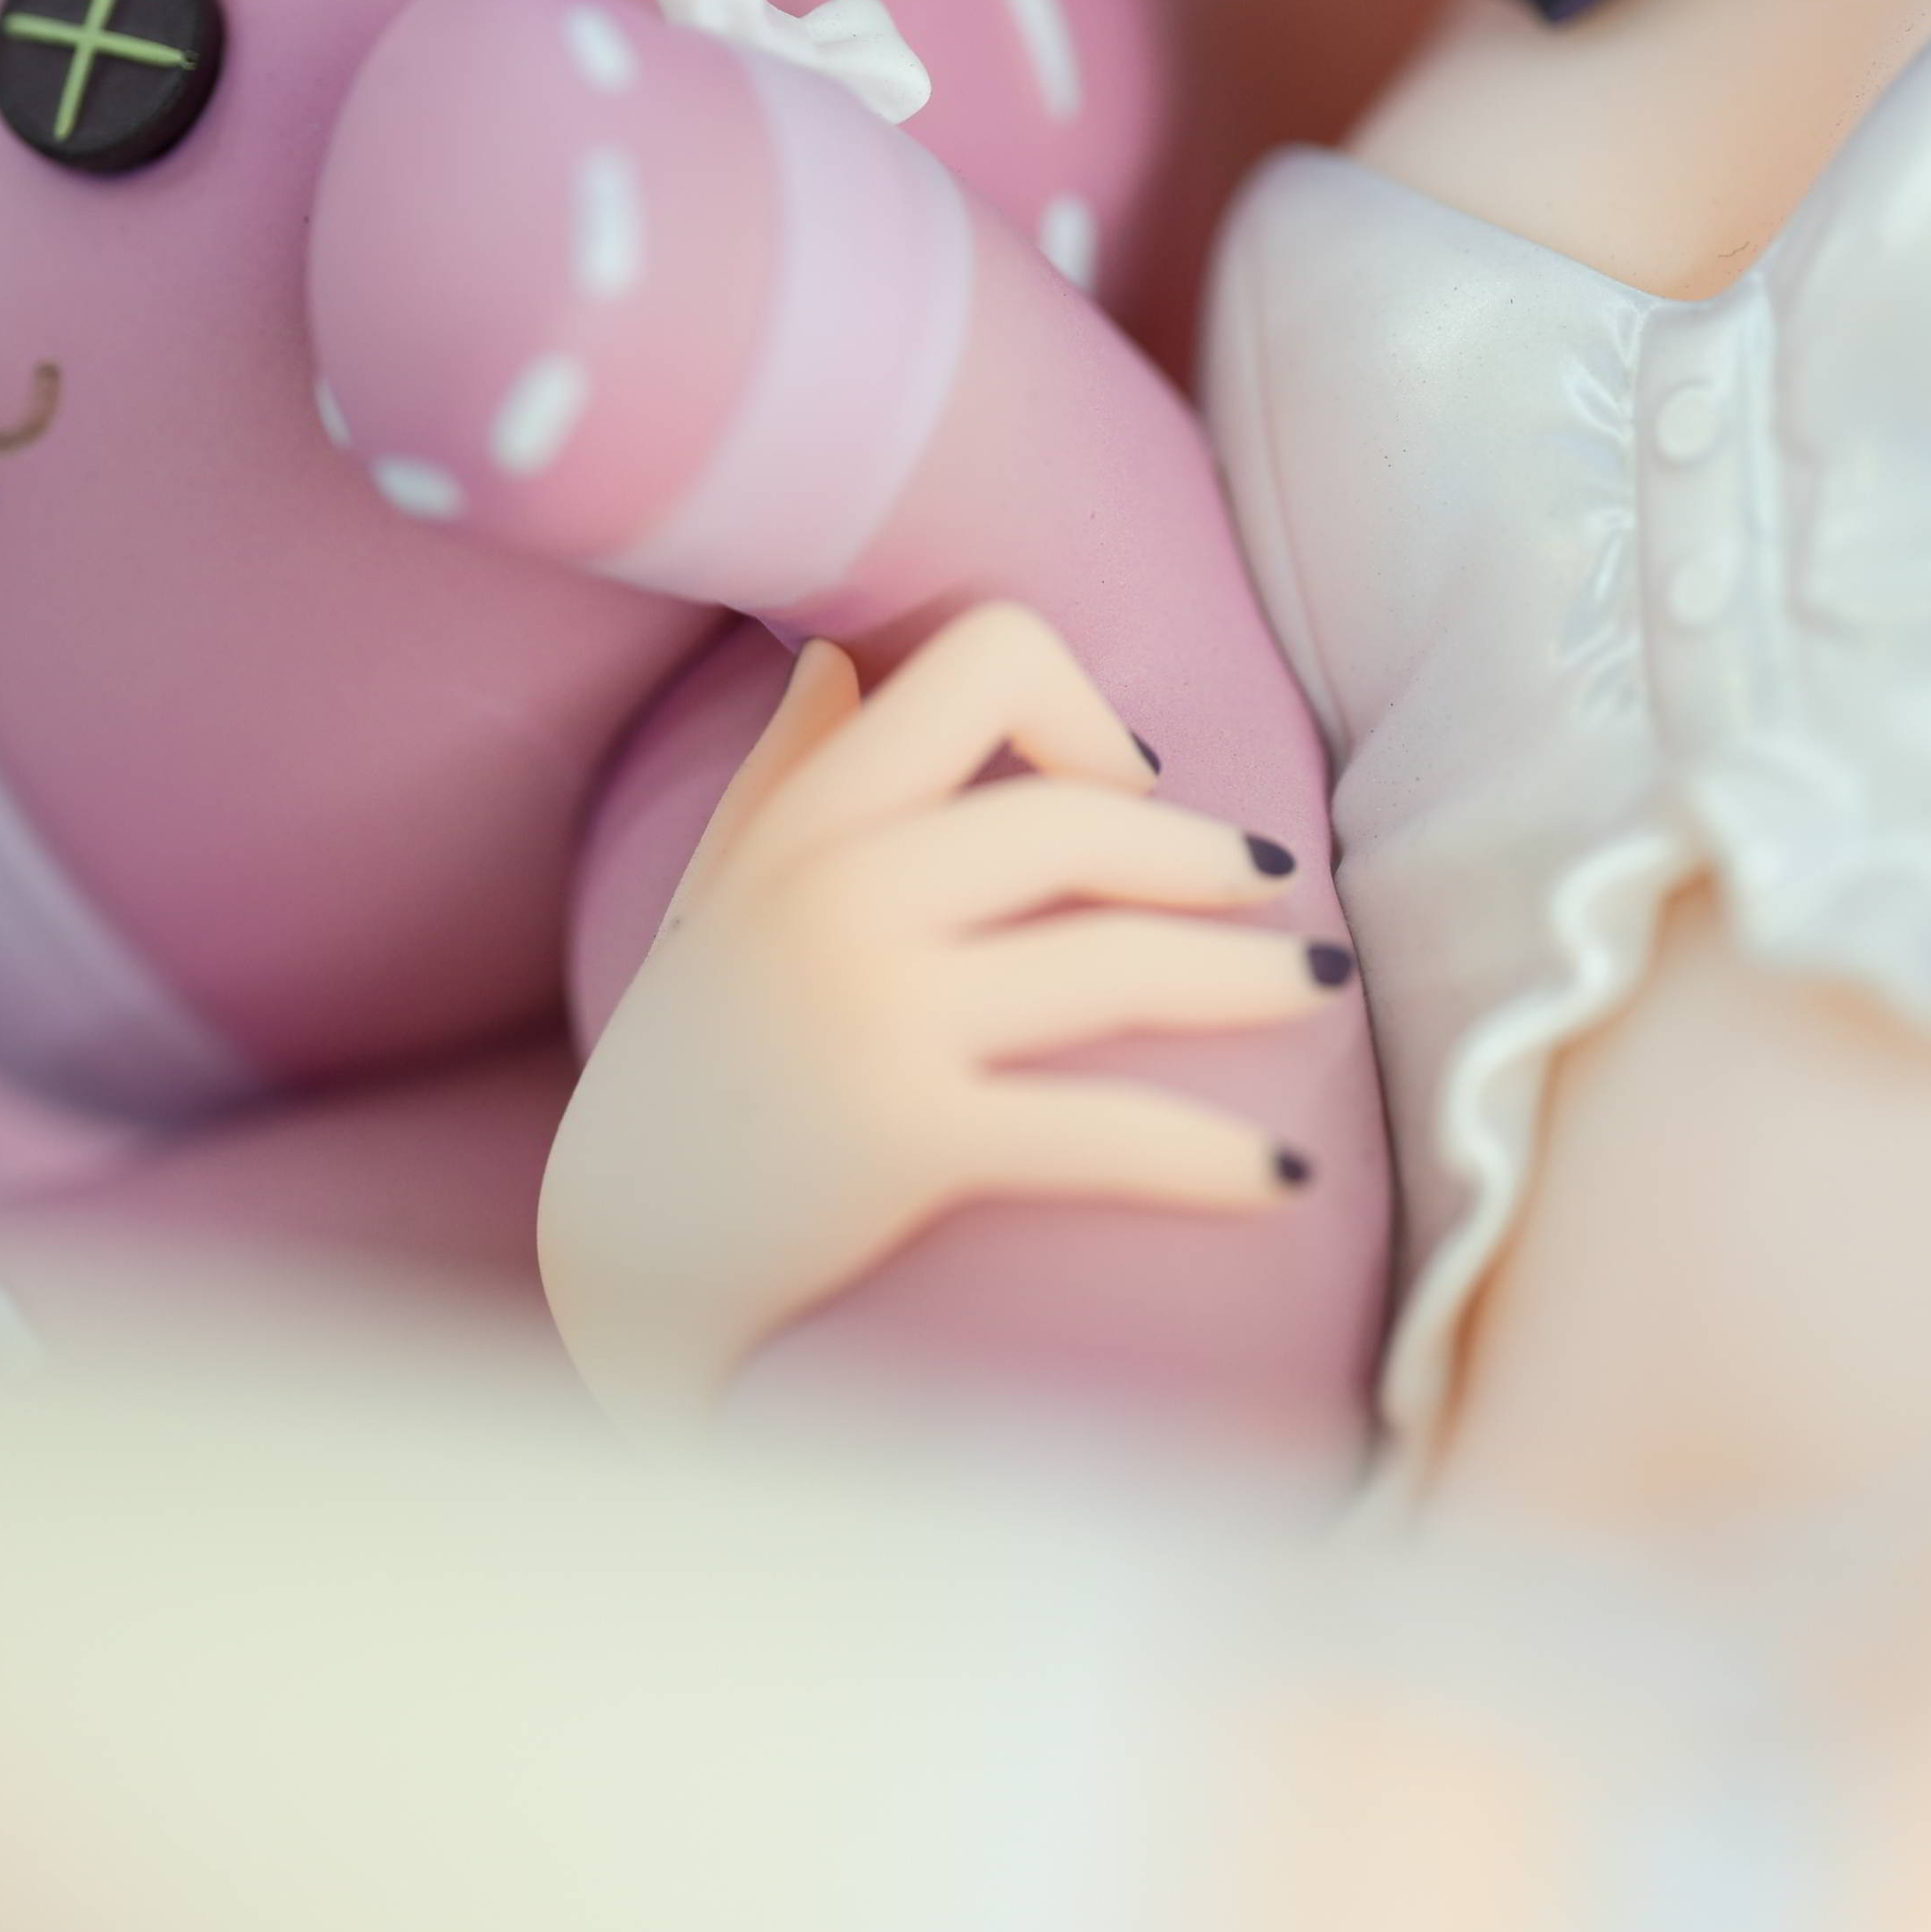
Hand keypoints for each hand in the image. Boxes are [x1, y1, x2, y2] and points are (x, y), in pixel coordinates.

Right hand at [537, 602, 1339, 1418]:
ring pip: (1117, 960)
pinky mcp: (902, 1138)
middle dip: (1204, 857)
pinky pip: (1100, 1129)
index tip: (1129, 783)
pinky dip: (1212, 1155)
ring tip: (1321, 988)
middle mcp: (835, 895)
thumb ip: (781, 781)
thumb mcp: (708, 906)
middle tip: (1278, 888)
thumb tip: (839, 658)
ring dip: (1250, 978)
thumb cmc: (679, 1079)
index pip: (982, 662)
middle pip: (1078, 820)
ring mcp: (870, 1013)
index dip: (1082, 712)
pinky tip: (1286, 1179)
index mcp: (804, 823)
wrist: (610, 1272)